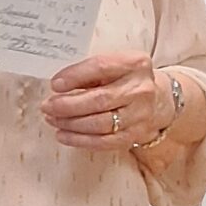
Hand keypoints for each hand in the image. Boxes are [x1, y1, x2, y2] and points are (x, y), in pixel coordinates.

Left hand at [42, 52, 169, 148]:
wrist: (158, 100)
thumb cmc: (126, 79)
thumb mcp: (114, 65)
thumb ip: (90, 72)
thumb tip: (58, 85)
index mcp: (135, 64)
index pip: (101, 67)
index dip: (75, 76)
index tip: (55, 84)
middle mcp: (141, 89)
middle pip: (99, 100)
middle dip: (68, 105)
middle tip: (47, 106)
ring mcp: (140, 115)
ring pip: (100, 124)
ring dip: (70, 124)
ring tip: (52, 119)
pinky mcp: (136, 135)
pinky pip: (104, 141)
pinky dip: (80, 140)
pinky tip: (63, 135)